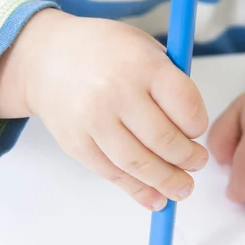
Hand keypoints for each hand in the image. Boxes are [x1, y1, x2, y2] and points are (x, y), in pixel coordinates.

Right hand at [0, 9, 208, 210]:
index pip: (186, 108)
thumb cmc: (105, 52)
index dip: (198, 127)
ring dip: (167, 182)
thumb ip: (170, 84)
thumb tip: (192, 133)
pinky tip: (154, 197)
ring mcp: (93, 120)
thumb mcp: (144, 48)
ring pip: (140, 164)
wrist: (47, 57)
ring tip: (182, 188)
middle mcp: (117, 92)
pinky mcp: (76, 143)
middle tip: (196, 163)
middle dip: (188, 160)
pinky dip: (137, 190)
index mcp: (143, 65)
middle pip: (165, 141)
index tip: (197, 132)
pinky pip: (112, 174)